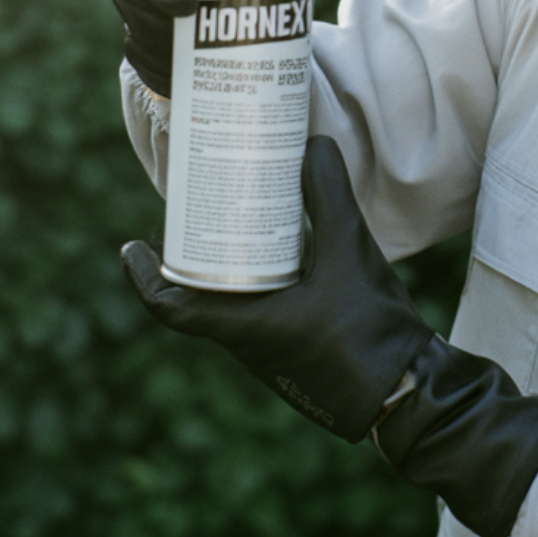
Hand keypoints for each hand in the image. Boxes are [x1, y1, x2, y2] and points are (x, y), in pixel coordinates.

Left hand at [123, 137, 537, 536]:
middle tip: (202, 215)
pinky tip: (294, 257)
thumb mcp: (350, 251)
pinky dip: (264, 286)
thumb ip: (330, 196)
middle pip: (204, 300)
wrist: (406, 392)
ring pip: (238, 308)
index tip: (131, 248)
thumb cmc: (368, 328)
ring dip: (234, 272)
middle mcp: (251, 347)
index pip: (172, 308)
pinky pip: (266, 317)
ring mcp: (276, 356)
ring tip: (246, 225)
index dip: (144, 278)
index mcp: (245, 328)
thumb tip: (314, 144)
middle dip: (198, 258)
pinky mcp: (302, 356)